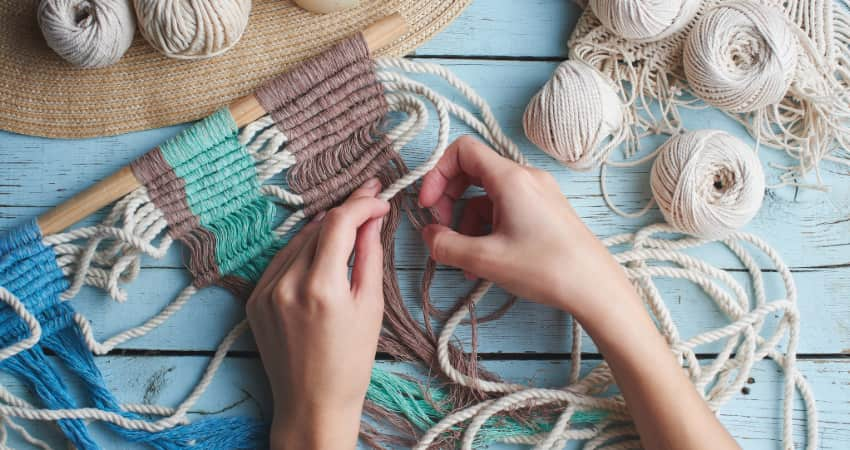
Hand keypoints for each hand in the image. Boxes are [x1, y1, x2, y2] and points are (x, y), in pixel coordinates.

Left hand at [246, 179, 388, 449]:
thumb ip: (369, 256)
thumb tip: (372, 220)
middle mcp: (286, 284)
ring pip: (298, 240)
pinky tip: (320, 250)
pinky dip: (302, 249)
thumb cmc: (350, 362)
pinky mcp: (254, 299)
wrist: (312, 404)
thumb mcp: (370, 307)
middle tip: (371, 199)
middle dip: (346, 210)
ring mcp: (265, 291)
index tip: (380, 198)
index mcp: (320, 287)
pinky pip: (281, 260)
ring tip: (349, 223)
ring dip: (324, 228)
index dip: (362, 203)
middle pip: (318, 226)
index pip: (339, 222)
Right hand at [418, 136, 632, 320]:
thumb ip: (446, 245)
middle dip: (450, 199)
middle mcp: (526, 178)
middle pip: (473, 171)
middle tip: (442, 230)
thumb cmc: (546, 269)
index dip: (437, 173)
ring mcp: (538, 193)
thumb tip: (428, 235)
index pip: (462, 150)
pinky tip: (485, 260)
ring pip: (488, 195)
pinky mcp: (545, 211)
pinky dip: (489, 228)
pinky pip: (506, 209)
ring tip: (466, 260)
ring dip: (468, 222)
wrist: (596, 289)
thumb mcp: (485, 260)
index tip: (428, 205)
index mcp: (510, 178)